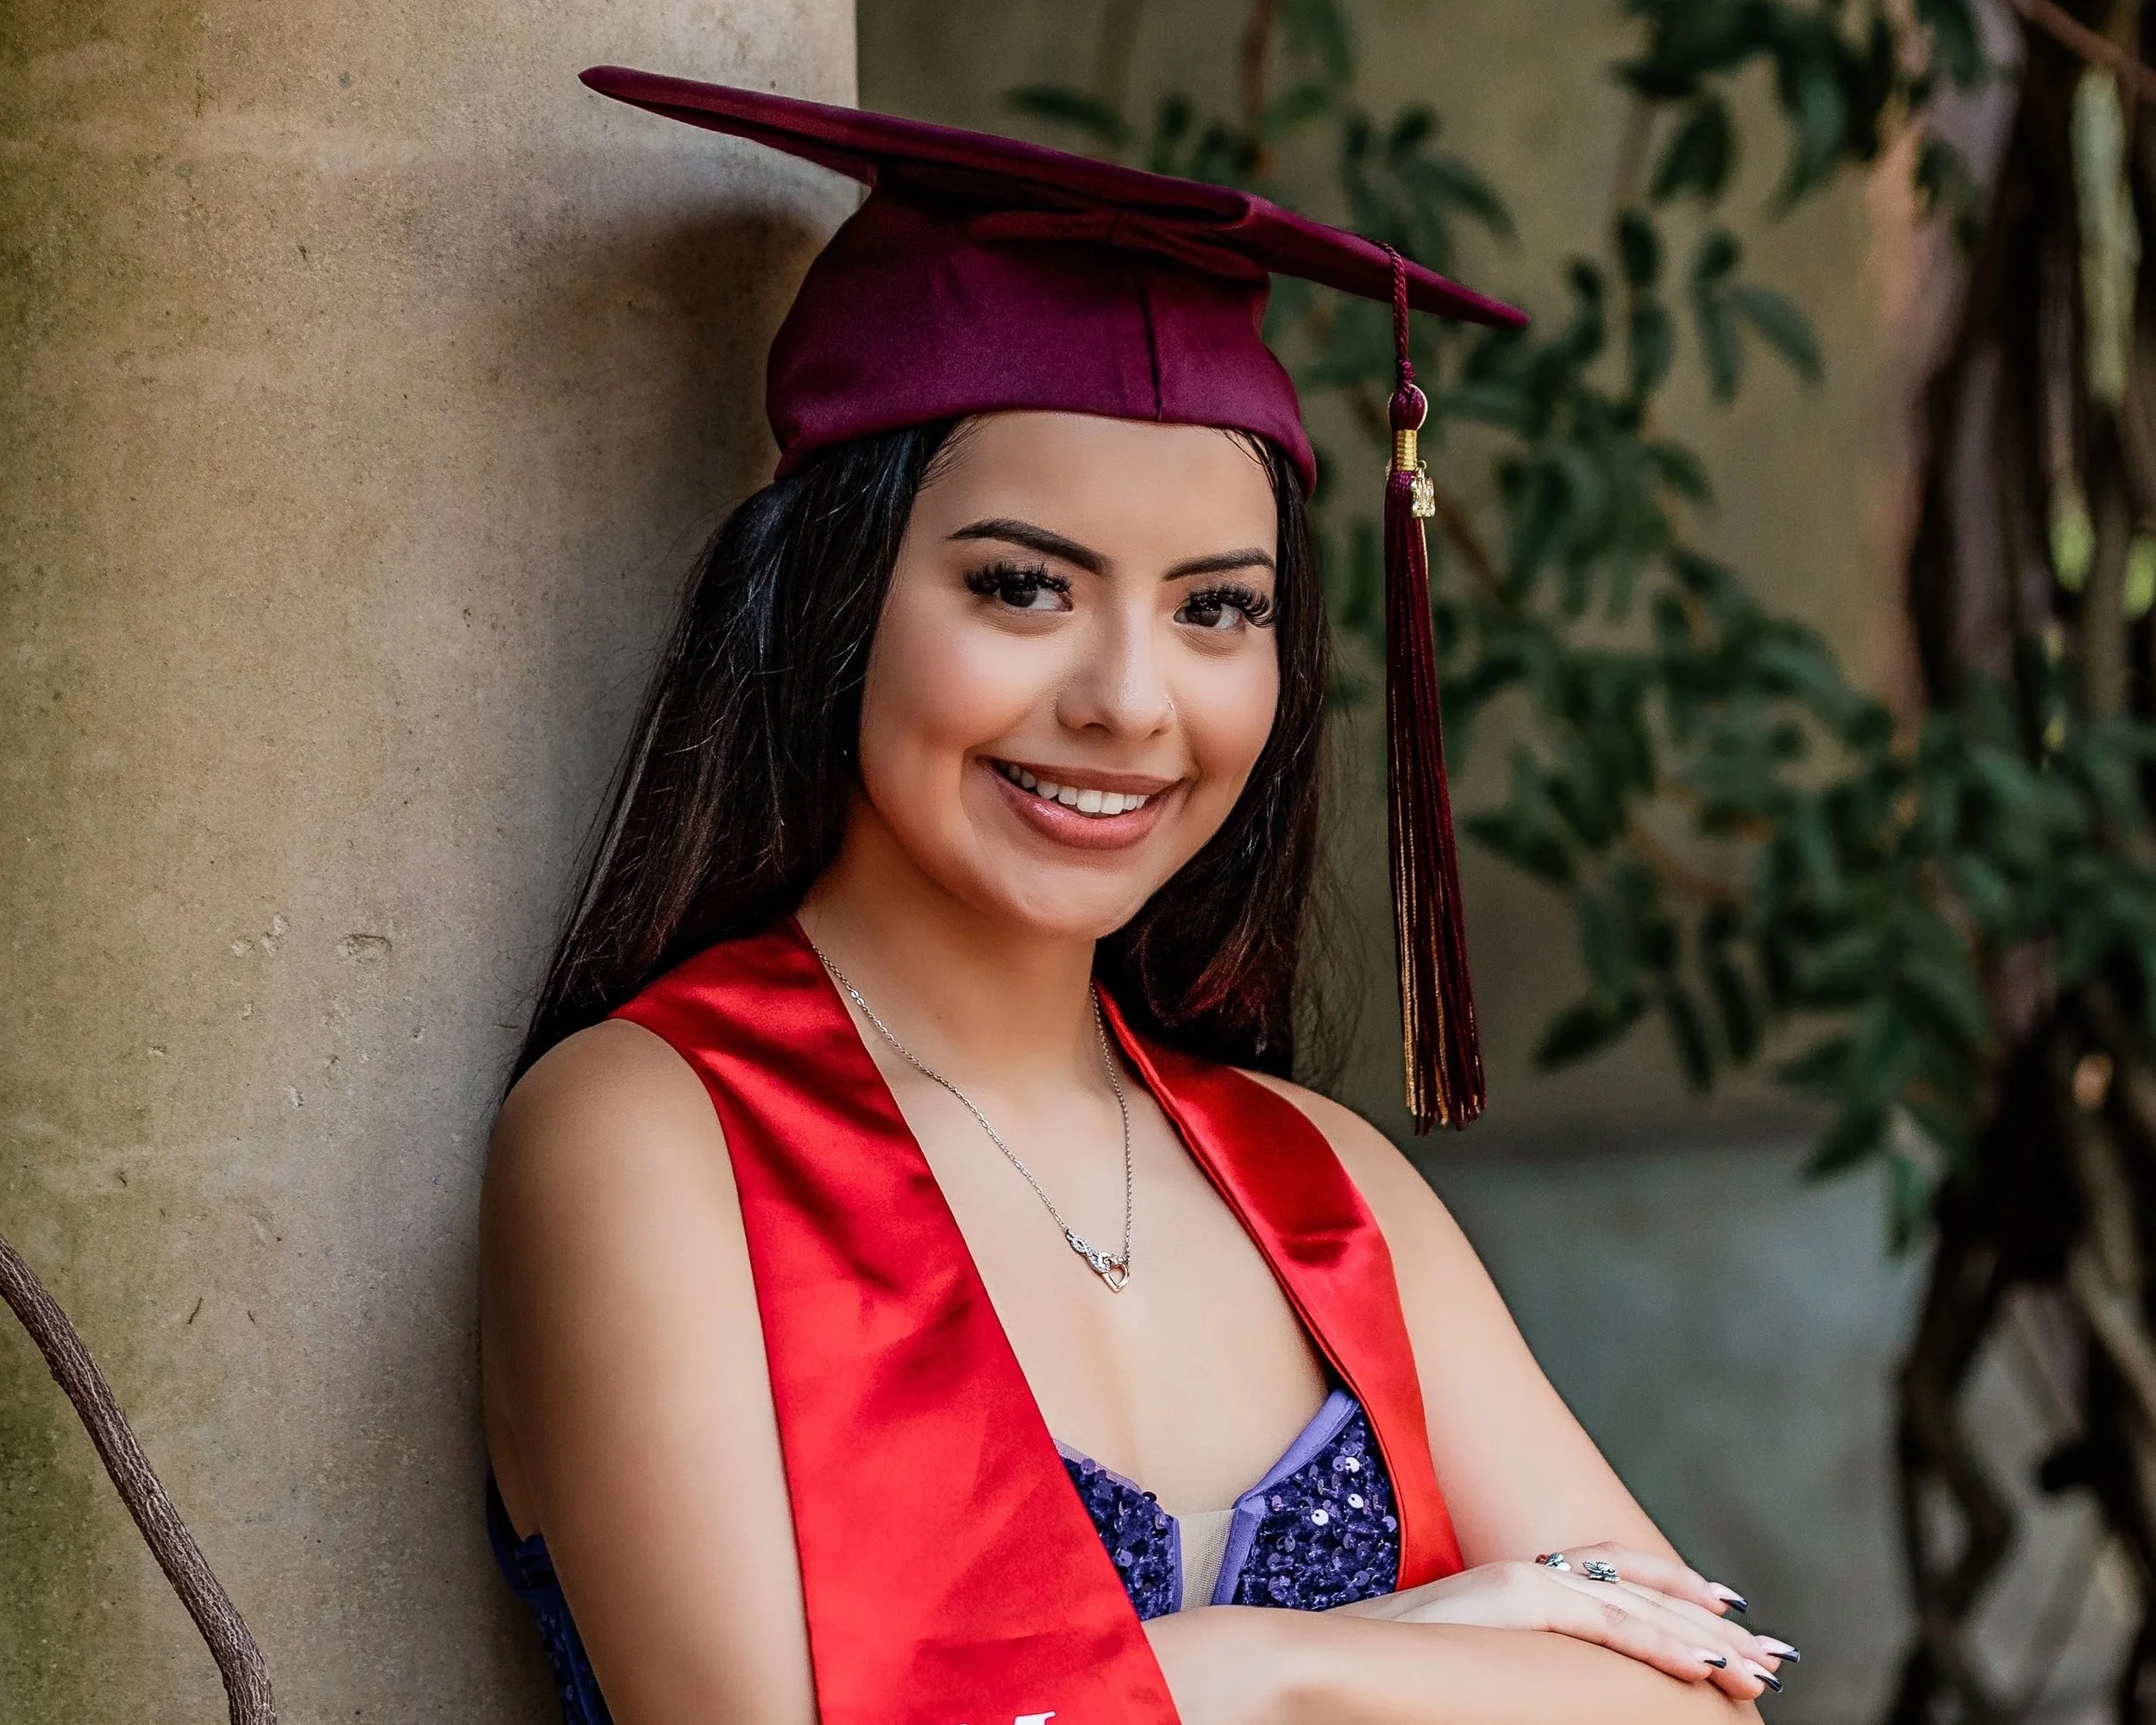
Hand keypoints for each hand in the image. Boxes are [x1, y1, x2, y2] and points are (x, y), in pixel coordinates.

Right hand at [1334, 1542, 1792, 1700]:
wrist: (1331, 1650)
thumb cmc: (1394, 1668)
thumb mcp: (1475, 1661)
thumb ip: (1523, 1660)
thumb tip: (1555, 1684)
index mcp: (1524, 1582)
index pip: (1620, 1577)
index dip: (1679, 1595)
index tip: (1731, 1620)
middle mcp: (1533, 1573)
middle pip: (1643, 1593)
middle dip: (1712, 1627)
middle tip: (1770, 1659)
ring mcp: (1526, 1582)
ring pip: (1639, 1608)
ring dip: (1705, 1641)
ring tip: (1756, 1669)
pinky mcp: (1516, 1599)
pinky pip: (1606, 1625)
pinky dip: (1661, 1645)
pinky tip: (1704, 1667)